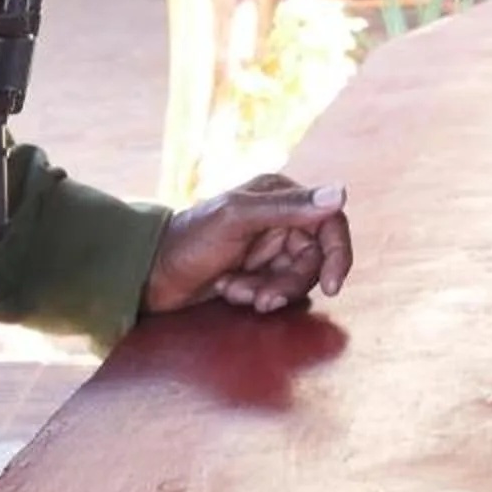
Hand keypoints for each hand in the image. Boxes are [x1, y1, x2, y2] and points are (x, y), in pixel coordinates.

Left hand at [142, 173, 351, 315]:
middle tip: (262, 299)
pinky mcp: (257, 271)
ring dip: (269, 291)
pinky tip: (228, 291)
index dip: (337, 254)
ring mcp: (268, 246)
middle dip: (289, 283)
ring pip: (295, 278)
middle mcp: (280, 218)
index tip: (333, 287)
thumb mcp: (238, 219)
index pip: (329, 222)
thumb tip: (342, 192)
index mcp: (280, 195)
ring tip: (237, 292)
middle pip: (313, 258)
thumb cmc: (189, 240)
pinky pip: (276, 289)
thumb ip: (288, 207)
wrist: (149, 275)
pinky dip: (255, 294)